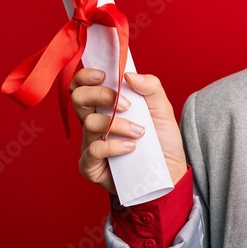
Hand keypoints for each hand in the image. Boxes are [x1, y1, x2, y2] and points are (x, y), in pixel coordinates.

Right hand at [70, 69, 188, 193]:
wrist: (167, 173)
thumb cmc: (161, 140)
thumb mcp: (162, 110)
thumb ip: (151, 88)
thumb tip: (129, 74)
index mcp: (106, 105)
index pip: (83, 84)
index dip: (86, 75)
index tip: (103, 74)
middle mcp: (94, 122)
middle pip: (78, 98)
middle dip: (101, 95)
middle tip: (126, 105)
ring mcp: (90, 143)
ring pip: (90, 123)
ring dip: (118, 125)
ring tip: (140, 133)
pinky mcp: (90, 165)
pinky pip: (94, 150)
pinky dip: (114, 146)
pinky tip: (132, 148)